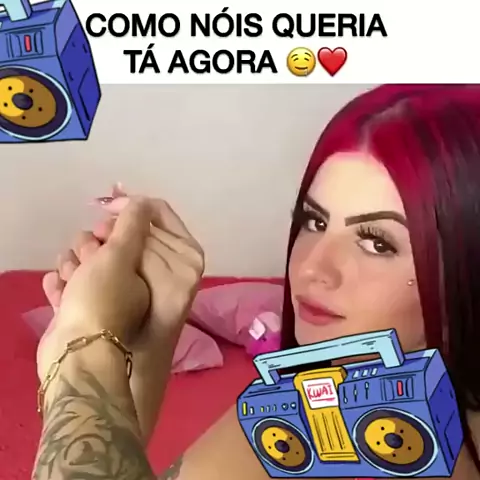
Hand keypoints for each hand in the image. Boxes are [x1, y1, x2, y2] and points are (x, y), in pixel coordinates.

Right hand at [38, 198, 150, 381]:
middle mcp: (168, 272)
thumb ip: (133, 222)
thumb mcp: (121, 255)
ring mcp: (137, 288)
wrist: (84, 362)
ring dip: (82, 260)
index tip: (104, 209)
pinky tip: (63, 285)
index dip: (129, 207)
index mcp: (183, 260)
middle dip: (101, 241)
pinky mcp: (111, 302)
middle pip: (129, 235)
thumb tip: (139, 200)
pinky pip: (91, 277)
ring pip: (104, 255)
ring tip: (74, 275)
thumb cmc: (105, 303)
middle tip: (89, 253)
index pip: (156, 215)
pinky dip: (73, 279)